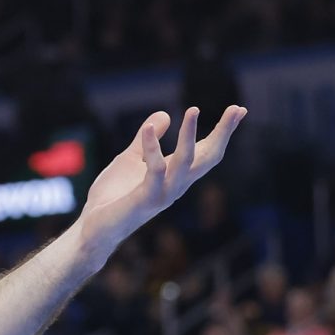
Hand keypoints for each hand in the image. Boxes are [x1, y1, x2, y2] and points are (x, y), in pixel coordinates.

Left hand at [77, 106, 245, 264]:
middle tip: (237, 108)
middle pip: (207, 157)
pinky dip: (152, 148)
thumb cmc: (114, 195)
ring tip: (194, 109)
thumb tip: (165, 114)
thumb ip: (147, 139)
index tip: (239, 109)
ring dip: (190, 135)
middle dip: (223, 133)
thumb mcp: (131, 159)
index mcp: (177, 175)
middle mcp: (177, 185)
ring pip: (186, 162)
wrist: (95, 226)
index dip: (223, 132)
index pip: (206, 152)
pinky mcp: (146, 199)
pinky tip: (149, 128)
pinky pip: (155, 170)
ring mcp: (164, 193)